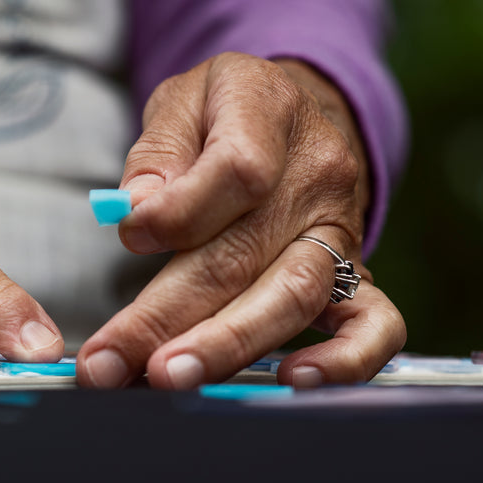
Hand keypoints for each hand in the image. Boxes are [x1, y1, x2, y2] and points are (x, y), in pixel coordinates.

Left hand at [76, 53, 404, 388]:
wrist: (292, 117)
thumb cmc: (222, 112)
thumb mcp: (180, 101)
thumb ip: (156, 152)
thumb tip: (135, 212)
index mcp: (269, 109)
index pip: (237, 171)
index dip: (180, 213)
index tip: (130, 237)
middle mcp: (317, 171)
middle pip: (244, 253)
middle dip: (166, 316)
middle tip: (107, 362)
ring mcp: (341, 228)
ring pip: (292, 295)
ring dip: (224, 346)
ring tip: (167, 376)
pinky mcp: (357, 273)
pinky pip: (375, 325)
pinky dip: (341, 362)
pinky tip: (290, 381)